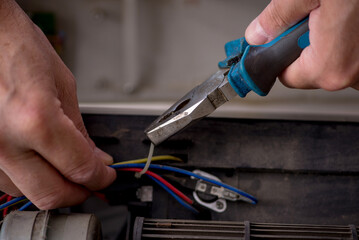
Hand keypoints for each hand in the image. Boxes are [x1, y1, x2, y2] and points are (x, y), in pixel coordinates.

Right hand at [0, 0, 115, 208]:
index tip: (107, 175)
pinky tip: (41, 163)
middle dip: (79, 193)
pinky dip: (28, 176)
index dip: (100, 177)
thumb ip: (79, 129)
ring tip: (68, 170)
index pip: (79, 169)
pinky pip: (5, 178)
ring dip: (53, 186)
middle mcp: (4, 141)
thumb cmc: (15, 46)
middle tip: (92, 183)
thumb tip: (94, 158)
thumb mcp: (62, 85)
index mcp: (35, 119)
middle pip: (51, 194)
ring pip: (25, 192)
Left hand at [245, 0, 358, 90]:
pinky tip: (349, 20)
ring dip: (329, 43)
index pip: (287, 77)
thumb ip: (277, 18)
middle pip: (312, 71)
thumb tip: (258, 34)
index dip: (278, 56)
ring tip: (336, 15)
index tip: (277, 41)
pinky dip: (348, 40)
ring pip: (335, 62)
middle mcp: (354, 74)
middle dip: (305, 47)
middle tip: (311, 18)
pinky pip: (354, 56)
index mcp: (330, 66)